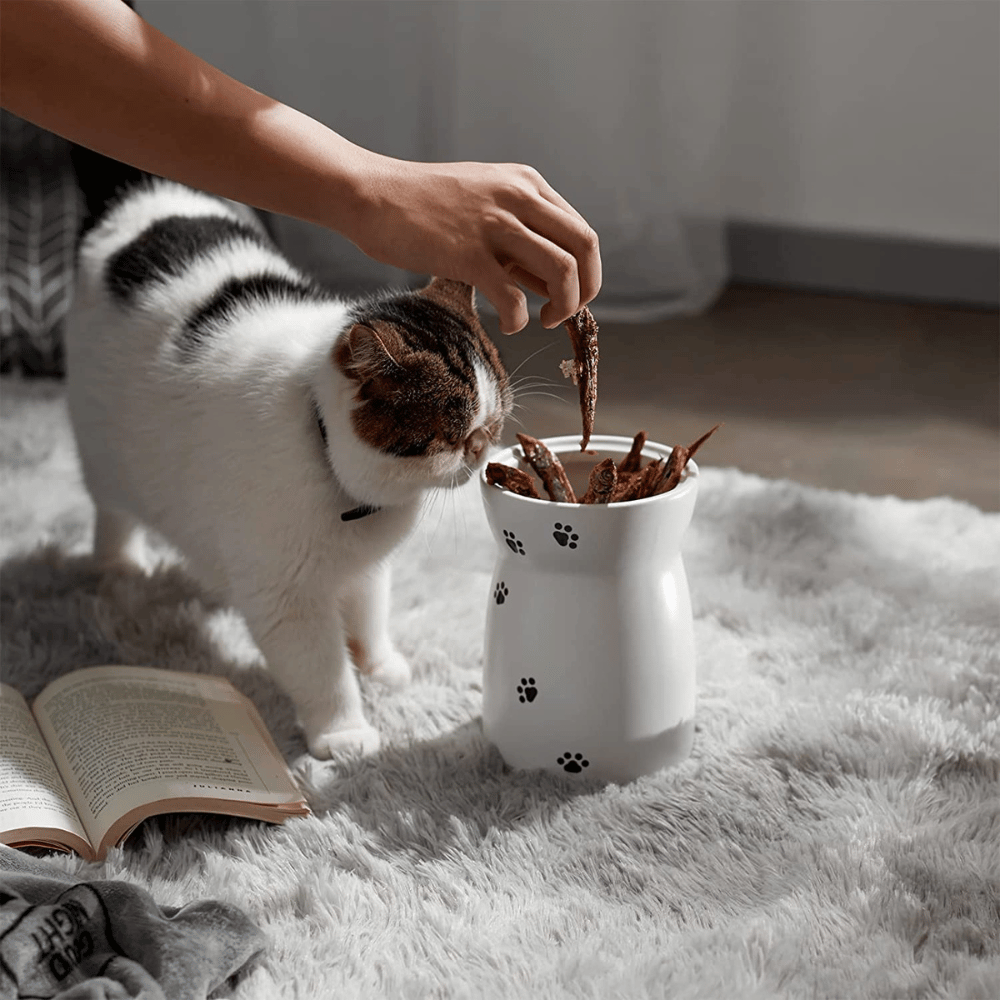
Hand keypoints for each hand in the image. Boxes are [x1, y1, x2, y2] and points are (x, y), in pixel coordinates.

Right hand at [345, 157, 601, 333]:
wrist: (371, 194)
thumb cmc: (423, 207)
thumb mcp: (484, 204)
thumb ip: (520, 237)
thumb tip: (552, 283)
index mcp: (527, 184)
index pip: (581, 232)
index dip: (585, 272)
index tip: (566, 296)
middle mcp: (519, 197)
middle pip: (585, 247)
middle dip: (586, 290)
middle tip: (565, 314)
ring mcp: (495, 224)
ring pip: (563, 271)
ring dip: (563, 307)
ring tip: (542, 321)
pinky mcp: (468, 254)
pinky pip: (514, 297)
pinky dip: (519, 320)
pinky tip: (508, 324)